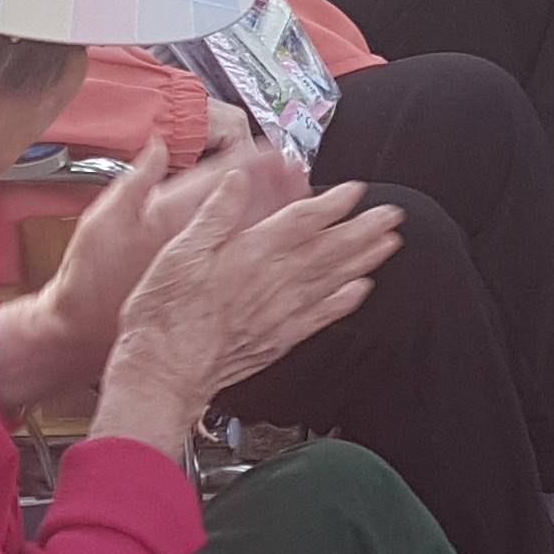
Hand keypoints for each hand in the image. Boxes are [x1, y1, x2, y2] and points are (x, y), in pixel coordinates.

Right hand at [90, 135, 401, 452]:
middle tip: (392, 214)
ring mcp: (280, 314)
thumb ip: (214, 214)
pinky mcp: (278, 340)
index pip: (301, 221)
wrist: (161, 372)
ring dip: (364, 260)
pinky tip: (361, 290)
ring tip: (389, 244)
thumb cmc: (162, 314)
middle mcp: (272, 282)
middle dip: (363, 229)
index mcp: (248, 254)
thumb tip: (237, 180)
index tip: (355, 190)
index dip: (332, 204)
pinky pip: (321, 317)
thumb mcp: (178, 252)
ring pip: (332, 280)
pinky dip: (345, 302)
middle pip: (328, 249)